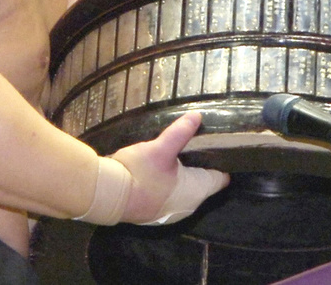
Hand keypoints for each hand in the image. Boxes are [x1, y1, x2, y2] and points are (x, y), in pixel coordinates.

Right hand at [110, 112, 229, 224]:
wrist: (108, 197)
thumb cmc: (140, 173)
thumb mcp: (160, 147)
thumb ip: (180, 132)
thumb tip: (197, 116)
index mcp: (197, 191)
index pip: (220, 178)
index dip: (221, 163)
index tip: (217, 148)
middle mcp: (189, 206)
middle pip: (203, 184)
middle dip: (200, 167)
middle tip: (196, 146)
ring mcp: (172, 213)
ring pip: (186, 191)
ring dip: (184, 177)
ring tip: (179, 156)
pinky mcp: (157, 214)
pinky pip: (171, 197)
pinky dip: (170, 186)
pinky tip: (161, 173)